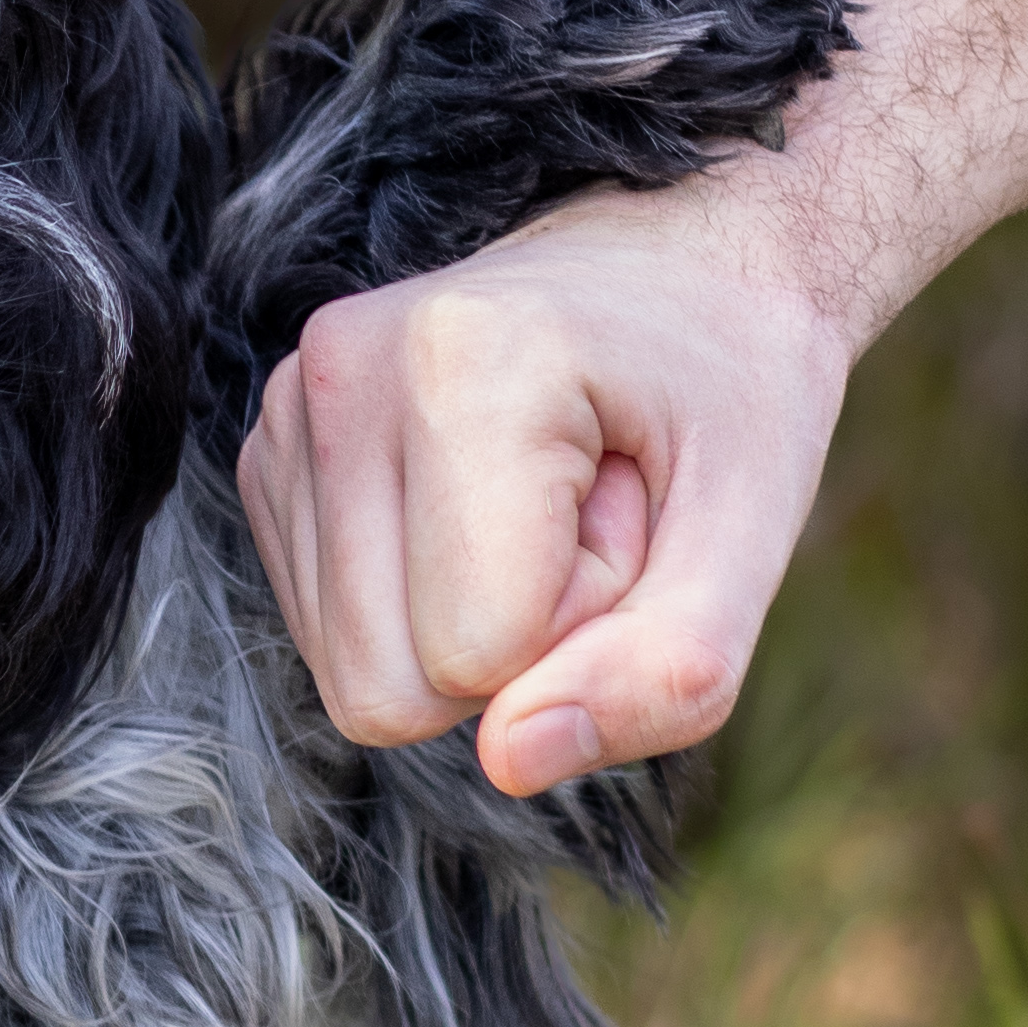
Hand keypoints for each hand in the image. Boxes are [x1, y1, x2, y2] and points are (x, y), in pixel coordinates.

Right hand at [236, 155, 851, 799]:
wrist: (676, 262)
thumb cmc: (729, 392)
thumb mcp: (758, 531)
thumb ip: (668, 669)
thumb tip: (510, 764)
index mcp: (462, 362)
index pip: (475, 657)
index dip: (587, 626)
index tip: (633, 504)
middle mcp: (339, 370)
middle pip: (386, 688)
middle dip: (519, 642)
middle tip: (593, 514)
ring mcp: (286, 408)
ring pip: (353, 675)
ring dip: (473, 624)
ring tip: (547, 500)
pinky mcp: (269, 453)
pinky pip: (332, 638)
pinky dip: (423, 602)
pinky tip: (481, 503)